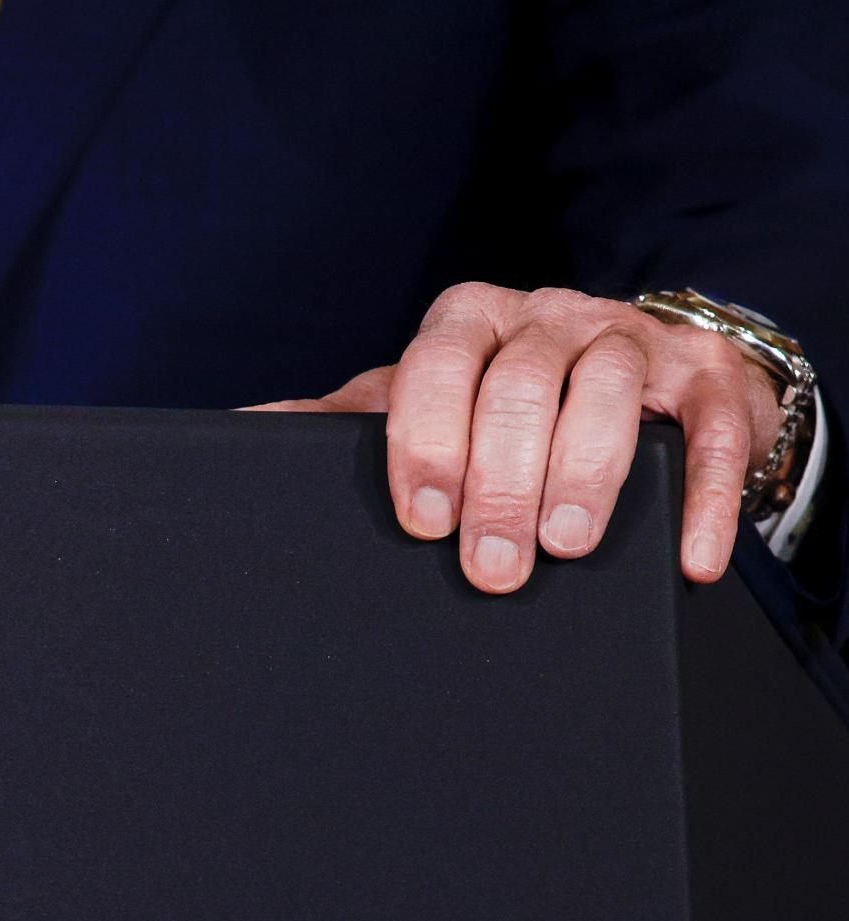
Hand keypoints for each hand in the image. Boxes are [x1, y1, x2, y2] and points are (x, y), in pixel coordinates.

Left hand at [255, 283, 783, 591]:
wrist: (633, 375)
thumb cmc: (501, 403)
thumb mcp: (423, 402)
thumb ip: (347, 418)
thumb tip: (245, 427)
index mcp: (468, 324)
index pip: (439, 364)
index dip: (428, 441)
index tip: (423, 520)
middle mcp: (549, 317)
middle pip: (522, 385)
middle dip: (503, 481)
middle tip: (490, 565)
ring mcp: (632, 339)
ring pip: (609, 389)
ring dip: (587, 472)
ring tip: (565, 547)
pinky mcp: (708, 376)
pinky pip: (713, 429)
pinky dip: (705, 496)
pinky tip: (689, 559)